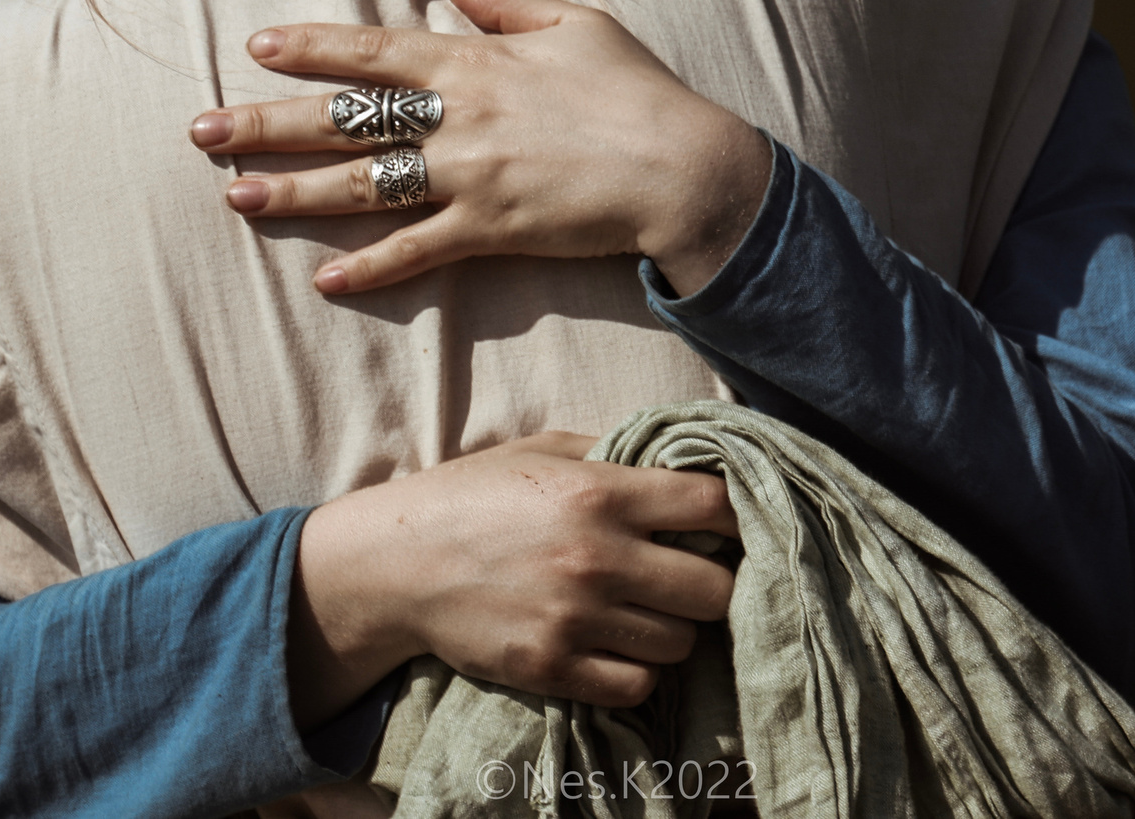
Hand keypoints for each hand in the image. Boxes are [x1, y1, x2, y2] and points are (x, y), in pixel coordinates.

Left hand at [190, 0, 772, 297]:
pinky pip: (417, 250)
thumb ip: (504, 1)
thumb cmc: (636, 89)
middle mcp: (459, 117)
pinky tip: (325, 279)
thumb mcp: (575, 21)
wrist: (685, 166)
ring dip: (294, 193)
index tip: (255, 47)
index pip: (373, 53)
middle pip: (344, 120)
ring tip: (235, 197)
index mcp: (475, 61)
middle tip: (201, 131)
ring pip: (362, 186)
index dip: (310, 48)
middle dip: (267, 124)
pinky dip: (371, 267)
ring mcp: (471, 176)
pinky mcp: (492, 229)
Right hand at [286, 432, 737, 722]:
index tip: (731, 526)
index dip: (738, 517)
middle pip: (715, 589)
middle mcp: (597, 557)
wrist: (397, 562)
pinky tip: (620, 645)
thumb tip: (684, 459)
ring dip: (675, 628)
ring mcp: (576, 619)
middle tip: (693, 575)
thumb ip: (615, 454)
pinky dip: (639, 669)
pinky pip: (637, 685)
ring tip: (650, 610)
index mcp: (601, 492)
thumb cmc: (473, 495)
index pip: (714, 507)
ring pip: (681, 643)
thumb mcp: (542, 450)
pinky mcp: (553, 668)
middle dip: (715, 582)